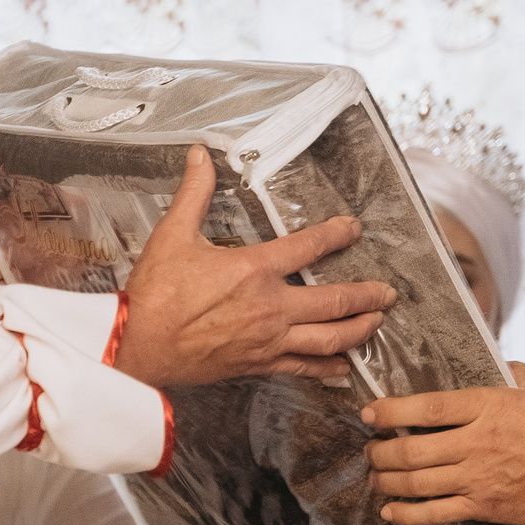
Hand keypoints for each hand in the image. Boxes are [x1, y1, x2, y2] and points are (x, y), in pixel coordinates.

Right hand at [113, 147, 394, 386]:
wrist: (137, 346)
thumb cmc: (154, 293)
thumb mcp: (172, 235)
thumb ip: (194, 194)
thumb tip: (200, 156)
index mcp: (254, 269)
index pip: (309, 247)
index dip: (337, 234)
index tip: (353, 228)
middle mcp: (270, 306)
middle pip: (335, 301)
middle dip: (367, 296)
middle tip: (388, 292)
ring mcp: (268, 340)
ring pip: (328, 338)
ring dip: (359, 330)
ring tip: (377, 324)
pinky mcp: (258, 364)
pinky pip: (303, 367)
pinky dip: (328, 368)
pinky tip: (343, 367)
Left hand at [360, 362, 524, 524]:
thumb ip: (515, 371)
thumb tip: (496, 363)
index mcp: (491, 406)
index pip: (427, 407)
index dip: (390, 410)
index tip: (370, 412)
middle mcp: (478, 443)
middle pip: (411, 449)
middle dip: (380, 450)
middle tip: (370, 448)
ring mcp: (479, 478)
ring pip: (416, 482)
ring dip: (387, 479)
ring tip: (376, 475)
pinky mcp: (486, 507)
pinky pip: (435, 514)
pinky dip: (407, 514)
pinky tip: (390, 512)